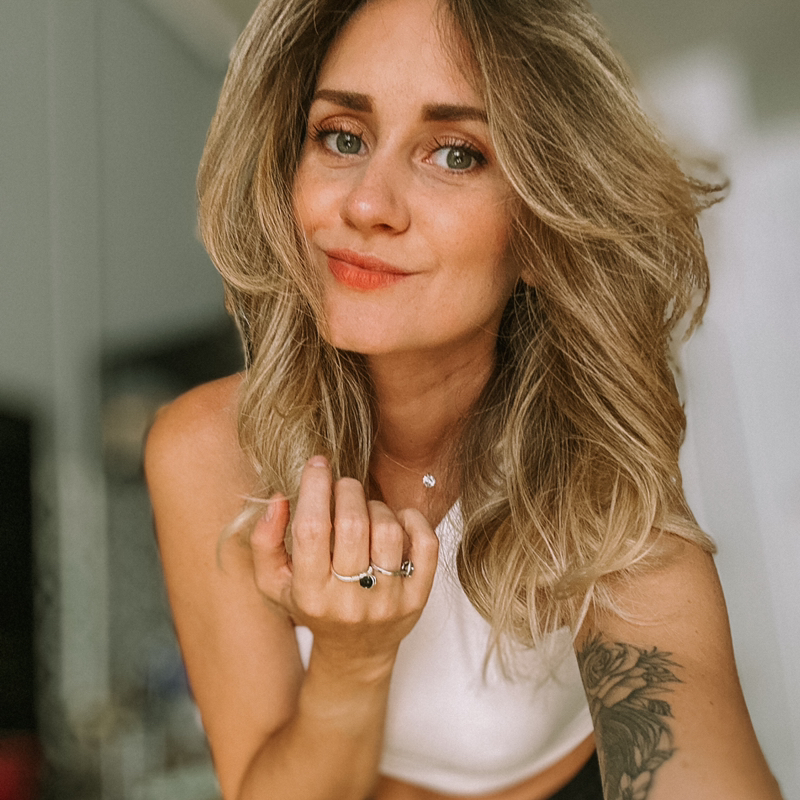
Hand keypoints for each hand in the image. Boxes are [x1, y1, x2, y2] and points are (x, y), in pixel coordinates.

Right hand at [249, 456, 438, 667]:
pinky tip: (397, 519)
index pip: (311, 529)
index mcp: (309, 595)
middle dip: (347, 490)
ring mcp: (387, 601)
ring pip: (388, 530)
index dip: (314, 488)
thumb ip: (264, 541)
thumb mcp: (274, 582)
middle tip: (343, 486)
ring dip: (376, 505)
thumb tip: (279, 499)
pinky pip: (425, 544)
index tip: (317, 464)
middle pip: (353, 524)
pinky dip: (412, 519)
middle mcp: (349, 601)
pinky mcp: (418, 599)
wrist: (356, 653)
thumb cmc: (312, 607)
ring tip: (365, 510)